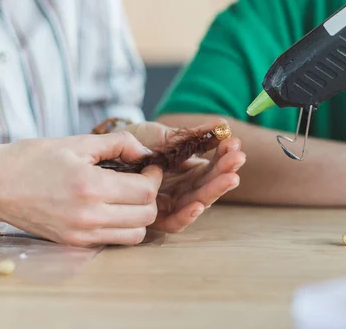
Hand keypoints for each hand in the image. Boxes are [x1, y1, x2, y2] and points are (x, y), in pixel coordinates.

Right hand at [0, 133, 162, 246]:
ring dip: (139, 215)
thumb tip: (146, 151)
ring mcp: (81, 234)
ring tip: (127, 196)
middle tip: (140, 180)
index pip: (145, 191)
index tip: (148, 167)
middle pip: (146, 215)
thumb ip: (118, 143)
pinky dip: (122, 227)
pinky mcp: (74, 244)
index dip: (154, 177)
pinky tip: (112, 209)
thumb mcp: (78, 142)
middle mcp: (89, 216)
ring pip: (135, 235)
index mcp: (90, 187)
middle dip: (150, 196)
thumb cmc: (33, 159)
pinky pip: (113, 241)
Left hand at [125, 119, 245, 232]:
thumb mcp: (168, 136)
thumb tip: (222, 124)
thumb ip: (194, 135)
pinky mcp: (155, 217)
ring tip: (230, 178)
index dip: (225, 157)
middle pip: (209, 185)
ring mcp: (170, 203)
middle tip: (238, 158)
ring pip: (198, 202)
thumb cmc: (138, 142)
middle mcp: (183, 189)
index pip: (212, 167)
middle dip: (225, 171)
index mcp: (188, 170)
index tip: (235, 143)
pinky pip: (174, 221)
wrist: (106, 151)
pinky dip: (186, 215)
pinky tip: (198, 205)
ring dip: (214, 191)